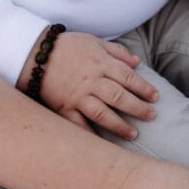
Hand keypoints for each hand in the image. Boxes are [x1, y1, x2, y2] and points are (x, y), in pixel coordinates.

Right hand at [17, 31, 157, 139]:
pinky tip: (101, 147)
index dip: (143, 88)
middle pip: (118, 96)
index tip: (155, 97)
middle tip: (151, 116)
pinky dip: (88, 135)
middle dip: (137, 108)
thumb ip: (117, 52)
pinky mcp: (64, 107)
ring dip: (118, 125)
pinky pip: (76, 124)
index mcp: (100, 63)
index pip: (127, 77)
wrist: (32, 52)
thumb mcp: (94, 42)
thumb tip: (138, 62)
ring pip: (101, 112)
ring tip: (133, 135)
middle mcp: (91, 81)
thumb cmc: (67, 47)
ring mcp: (77, 95)